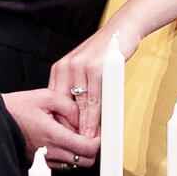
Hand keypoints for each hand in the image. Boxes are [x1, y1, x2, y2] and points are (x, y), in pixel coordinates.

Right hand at [0, 81, 96, 163]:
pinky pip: (61, 164)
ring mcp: (44, 160)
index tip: (97, 131)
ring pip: (74, 164)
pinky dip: (66, 154)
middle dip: (91, 148)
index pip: (87, 148)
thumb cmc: (17, 107)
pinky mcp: (39, 163)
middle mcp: (49, 152)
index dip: (98, 140)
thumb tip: (82, 119)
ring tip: (70, 133)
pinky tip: (60, 139)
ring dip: (78, 151)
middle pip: (85, 161)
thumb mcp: (46, 96)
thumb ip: (69, 106)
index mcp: (53, 135)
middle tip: (88, 133)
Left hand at [45, 30, 131, 156]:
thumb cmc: (105, 52)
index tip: (67, 139)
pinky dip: (96, 116)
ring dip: (84, 126)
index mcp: (60, 70)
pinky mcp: (95, 68)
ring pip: (79, 105)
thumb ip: (79, 90)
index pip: (55, 102)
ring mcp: (79, 67)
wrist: (121, 30)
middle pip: (64, 106)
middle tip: (77, 145)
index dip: (61, 122)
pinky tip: (98, 128)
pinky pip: (94, 99)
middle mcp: (66, 68)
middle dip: (71, 128)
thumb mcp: (85, 70)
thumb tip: (78, 117)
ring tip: (87, 143)